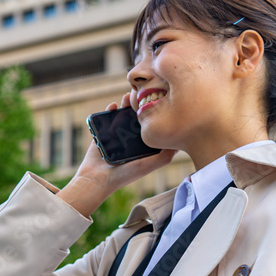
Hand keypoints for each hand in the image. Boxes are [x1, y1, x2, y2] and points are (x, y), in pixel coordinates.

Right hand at [57, 93, 176, 217]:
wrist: (97, 179)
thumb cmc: (124, 175)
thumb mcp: (147, 166)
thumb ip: (163, 157)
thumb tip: (178, 144)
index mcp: (142, 145)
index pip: (150, 126)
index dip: (154, 114)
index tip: (158, 103)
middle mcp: (130, 139)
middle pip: (137, 117)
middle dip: (140, 106)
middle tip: (142, 96)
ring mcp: (116, 134)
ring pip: (123, 114)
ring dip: (125, 104)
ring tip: (128, 97)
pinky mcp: (103, 133)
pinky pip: (107, 117)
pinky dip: (110, 109)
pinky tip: (113, 105)